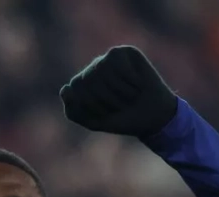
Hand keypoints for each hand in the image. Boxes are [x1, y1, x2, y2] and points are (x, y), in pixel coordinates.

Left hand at [60, 46, 177, 138]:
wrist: (153, 117)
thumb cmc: (123, 119)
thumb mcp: (95, 123)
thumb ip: (73, 112)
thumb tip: (65, 89)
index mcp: (82, 85)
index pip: (74, 89)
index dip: (90, 105)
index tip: (105, 115)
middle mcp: (93, 69)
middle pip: (88, 80)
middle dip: (106, 100)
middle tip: (120, 106)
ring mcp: (107, 59)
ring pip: (103, 71)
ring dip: (119, 91)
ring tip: (130, 97)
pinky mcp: (124, 52)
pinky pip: (119, 64)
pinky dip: (130, 80)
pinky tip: (139, 84)